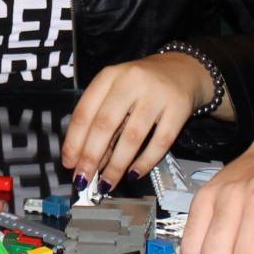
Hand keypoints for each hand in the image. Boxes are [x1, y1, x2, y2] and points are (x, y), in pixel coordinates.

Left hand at [60, 53, 210, 194]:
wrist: (184, 70)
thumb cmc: (143, 86)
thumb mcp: (117, 93)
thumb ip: (103, 121)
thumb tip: (89, 161)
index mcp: (110, 76)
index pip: (85, 111)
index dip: (74, 141)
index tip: (69, 163)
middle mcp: (131, 81)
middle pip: (105, 124)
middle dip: (91, 157)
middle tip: (83, 179)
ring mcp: (157, 94)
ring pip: (132, 137)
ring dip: (116, 165)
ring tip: (106, 183)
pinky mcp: (178, 108)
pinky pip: (160, 142)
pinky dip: (145, 162)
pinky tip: (134, 174)